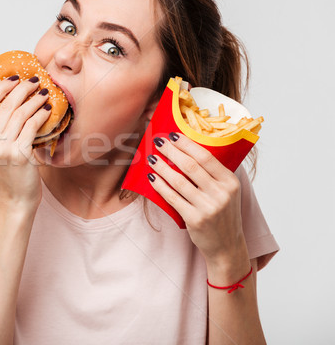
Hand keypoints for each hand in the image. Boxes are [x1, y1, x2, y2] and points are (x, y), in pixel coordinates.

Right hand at [0, 76, 50, 209]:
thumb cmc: (7, 175)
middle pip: (5, 105)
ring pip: (20, 113)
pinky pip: (32, 126)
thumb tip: (9, 100)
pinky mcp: (18, 154)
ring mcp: (1, 148)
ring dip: (34, 100)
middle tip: (34, 81)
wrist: (13, 201)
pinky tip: (47, 110)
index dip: (0, 87)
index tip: (13, 78)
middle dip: (22, 88)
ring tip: (44, 93)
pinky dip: (41, 115)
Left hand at [146, 133, 246, 264]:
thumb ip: (214, 174)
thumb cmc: (223, 215)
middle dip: (171, 151)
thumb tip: (188, 149)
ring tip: (152, 158)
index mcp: (230, 182)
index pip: (206, 157)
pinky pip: (173, 198)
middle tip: (158, 141)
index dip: (187, 144)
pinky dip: (160, 186)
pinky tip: (152, 178)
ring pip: (178, 181)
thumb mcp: (228, 192)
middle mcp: (221, 193)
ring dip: (162, 167)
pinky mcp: (195, 219)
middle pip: (190, 166)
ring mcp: (208, 207)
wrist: (227, 246)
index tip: (173, 135)